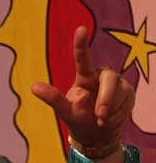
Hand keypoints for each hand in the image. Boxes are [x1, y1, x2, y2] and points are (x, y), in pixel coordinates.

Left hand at [31, 26, 134, 162]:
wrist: (96, 133)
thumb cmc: (78, 118)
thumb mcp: (64, 110)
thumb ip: (52, 99)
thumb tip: (33, 87)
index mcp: (84, 77)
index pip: (83, 59)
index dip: (81, 44)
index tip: (80, 29)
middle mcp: (102, 76)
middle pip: (109, 79)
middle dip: (106, 99)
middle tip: (99, 115)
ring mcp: (118, 84)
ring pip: (120, 93)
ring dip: (110, 111)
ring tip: (100, 120)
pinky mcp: (129, 93)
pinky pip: (127, 104)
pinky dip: (117, 117)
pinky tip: (109, 121)